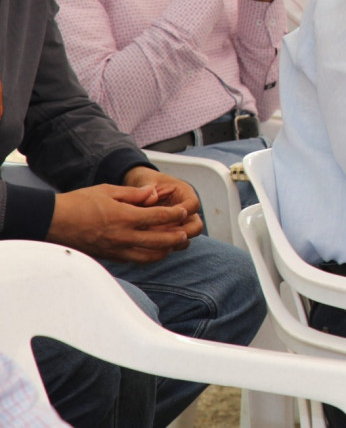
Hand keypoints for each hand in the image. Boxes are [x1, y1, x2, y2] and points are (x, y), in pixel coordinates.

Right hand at [47, 184, 193, 262]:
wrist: (53, 222)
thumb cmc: (79, 203)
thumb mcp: (108, 191)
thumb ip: (134, 194)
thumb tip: (154, 193)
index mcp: (125, 217)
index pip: (159, 218)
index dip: (175, 214)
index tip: (184, 211)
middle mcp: (123, 236)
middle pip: (160, 241)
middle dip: (176, 236)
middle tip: (186, 232)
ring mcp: (116, 249)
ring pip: (150, 256)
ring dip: (165, 250)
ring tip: (175, 244)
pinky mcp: (110, 257)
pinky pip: (135, 260)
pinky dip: (149, 257)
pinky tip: (154, 252)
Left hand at [122, 166, 203, 236]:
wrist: (139, 187)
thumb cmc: (145, 181)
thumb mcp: (145, 180)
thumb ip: (148, 188)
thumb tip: (152, 199)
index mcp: (184, 193)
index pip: (193, 205)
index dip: (182, 213)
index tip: (165, 218)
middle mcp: (186, 208)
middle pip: (196, 226)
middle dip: (182, 233)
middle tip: (163, 237)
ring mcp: (180, 222)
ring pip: (187, 238)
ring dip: (173, 242)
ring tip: (154, 241)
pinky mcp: (172, 231)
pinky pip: (175, 243)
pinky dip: (166, 246)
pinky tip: (150, 244)